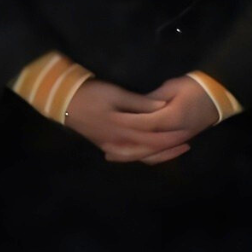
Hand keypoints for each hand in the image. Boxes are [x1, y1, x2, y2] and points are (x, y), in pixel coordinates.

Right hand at [61, 78, 194, 164]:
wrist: (63, 102)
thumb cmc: (90, 94)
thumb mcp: (115, 94)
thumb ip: (139, 103)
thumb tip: (162, 108)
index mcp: (123, 129)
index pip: (154, 138)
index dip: (172, 138)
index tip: (187, 133)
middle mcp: (119, 143)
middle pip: (149, 151)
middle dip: (169, 149)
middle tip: (186, 143)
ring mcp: (111, 147)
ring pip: (139, 157)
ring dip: (157, 155)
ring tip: (173, 150)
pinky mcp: (106, 146)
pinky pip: (128, 156)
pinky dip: (141, 156)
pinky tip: (148, 154)